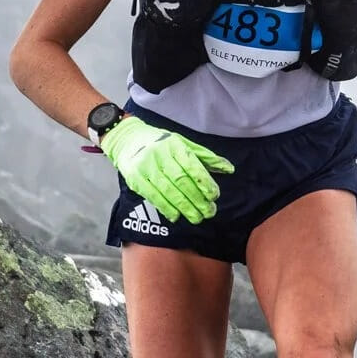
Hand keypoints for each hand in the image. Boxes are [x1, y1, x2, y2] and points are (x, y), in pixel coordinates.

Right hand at [102, 116, 235, 223]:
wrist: (127, 139)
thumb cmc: (161, 143)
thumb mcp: (184, 144)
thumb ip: (206, 157)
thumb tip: (229, 169)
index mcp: (174, 145)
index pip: (191, 165)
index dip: (204, 182)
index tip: (214, 195)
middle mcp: (159, 155)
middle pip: (181, 180)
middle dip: (197, 198)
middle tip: (208, 212)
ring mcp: (146, 167)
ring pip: (167, 190)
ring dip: (184, 207)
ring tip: (196, 218)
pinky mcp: (135, 179)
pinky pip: (152, 196)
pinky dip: (165, 208)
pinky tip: (176, 216)